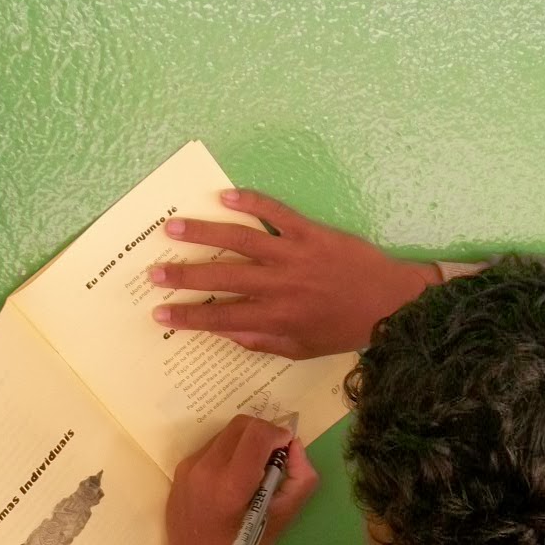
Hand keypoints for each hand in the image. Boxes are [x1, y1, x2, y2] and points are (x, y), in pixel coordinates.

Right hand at [149, 190, 440, 358]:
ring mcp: (294, 254)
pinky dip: (251, 202)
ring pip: (241, 240)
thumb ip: (263, 341)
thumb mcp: (302, 348)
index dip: (188, 316)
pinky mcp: (310, 231)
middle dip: (184, 276)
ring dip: (204, 233)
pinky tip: (225, 196)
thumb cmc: (343, 329)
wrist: (391, 304)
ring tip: (173, 228)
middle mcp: (279, 285)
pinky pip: (276, 213)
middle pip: (222, 278)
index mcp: (276, 317)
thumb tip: (227, 332)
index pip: (221, 318)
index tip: (160, 313)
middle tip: (153, 272)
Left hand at [160, 414, 319, 544]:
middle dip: (263, 434)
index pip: (257, 433)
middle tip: (273, 460)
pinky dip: (228, 453)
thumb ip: (300, 480)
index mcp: (229, 484)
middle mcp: (203, 469)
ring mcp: (187, 468)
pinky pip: (210, 448)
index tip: (286, 451)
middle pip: (241, 425)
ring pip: (225, 434)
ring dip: (245, 443)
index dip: (279, 434)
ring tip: (251, 474)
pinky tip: (231, 482)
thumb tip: (296, 446)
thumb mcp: (282, 520)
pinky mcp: (178, 472)